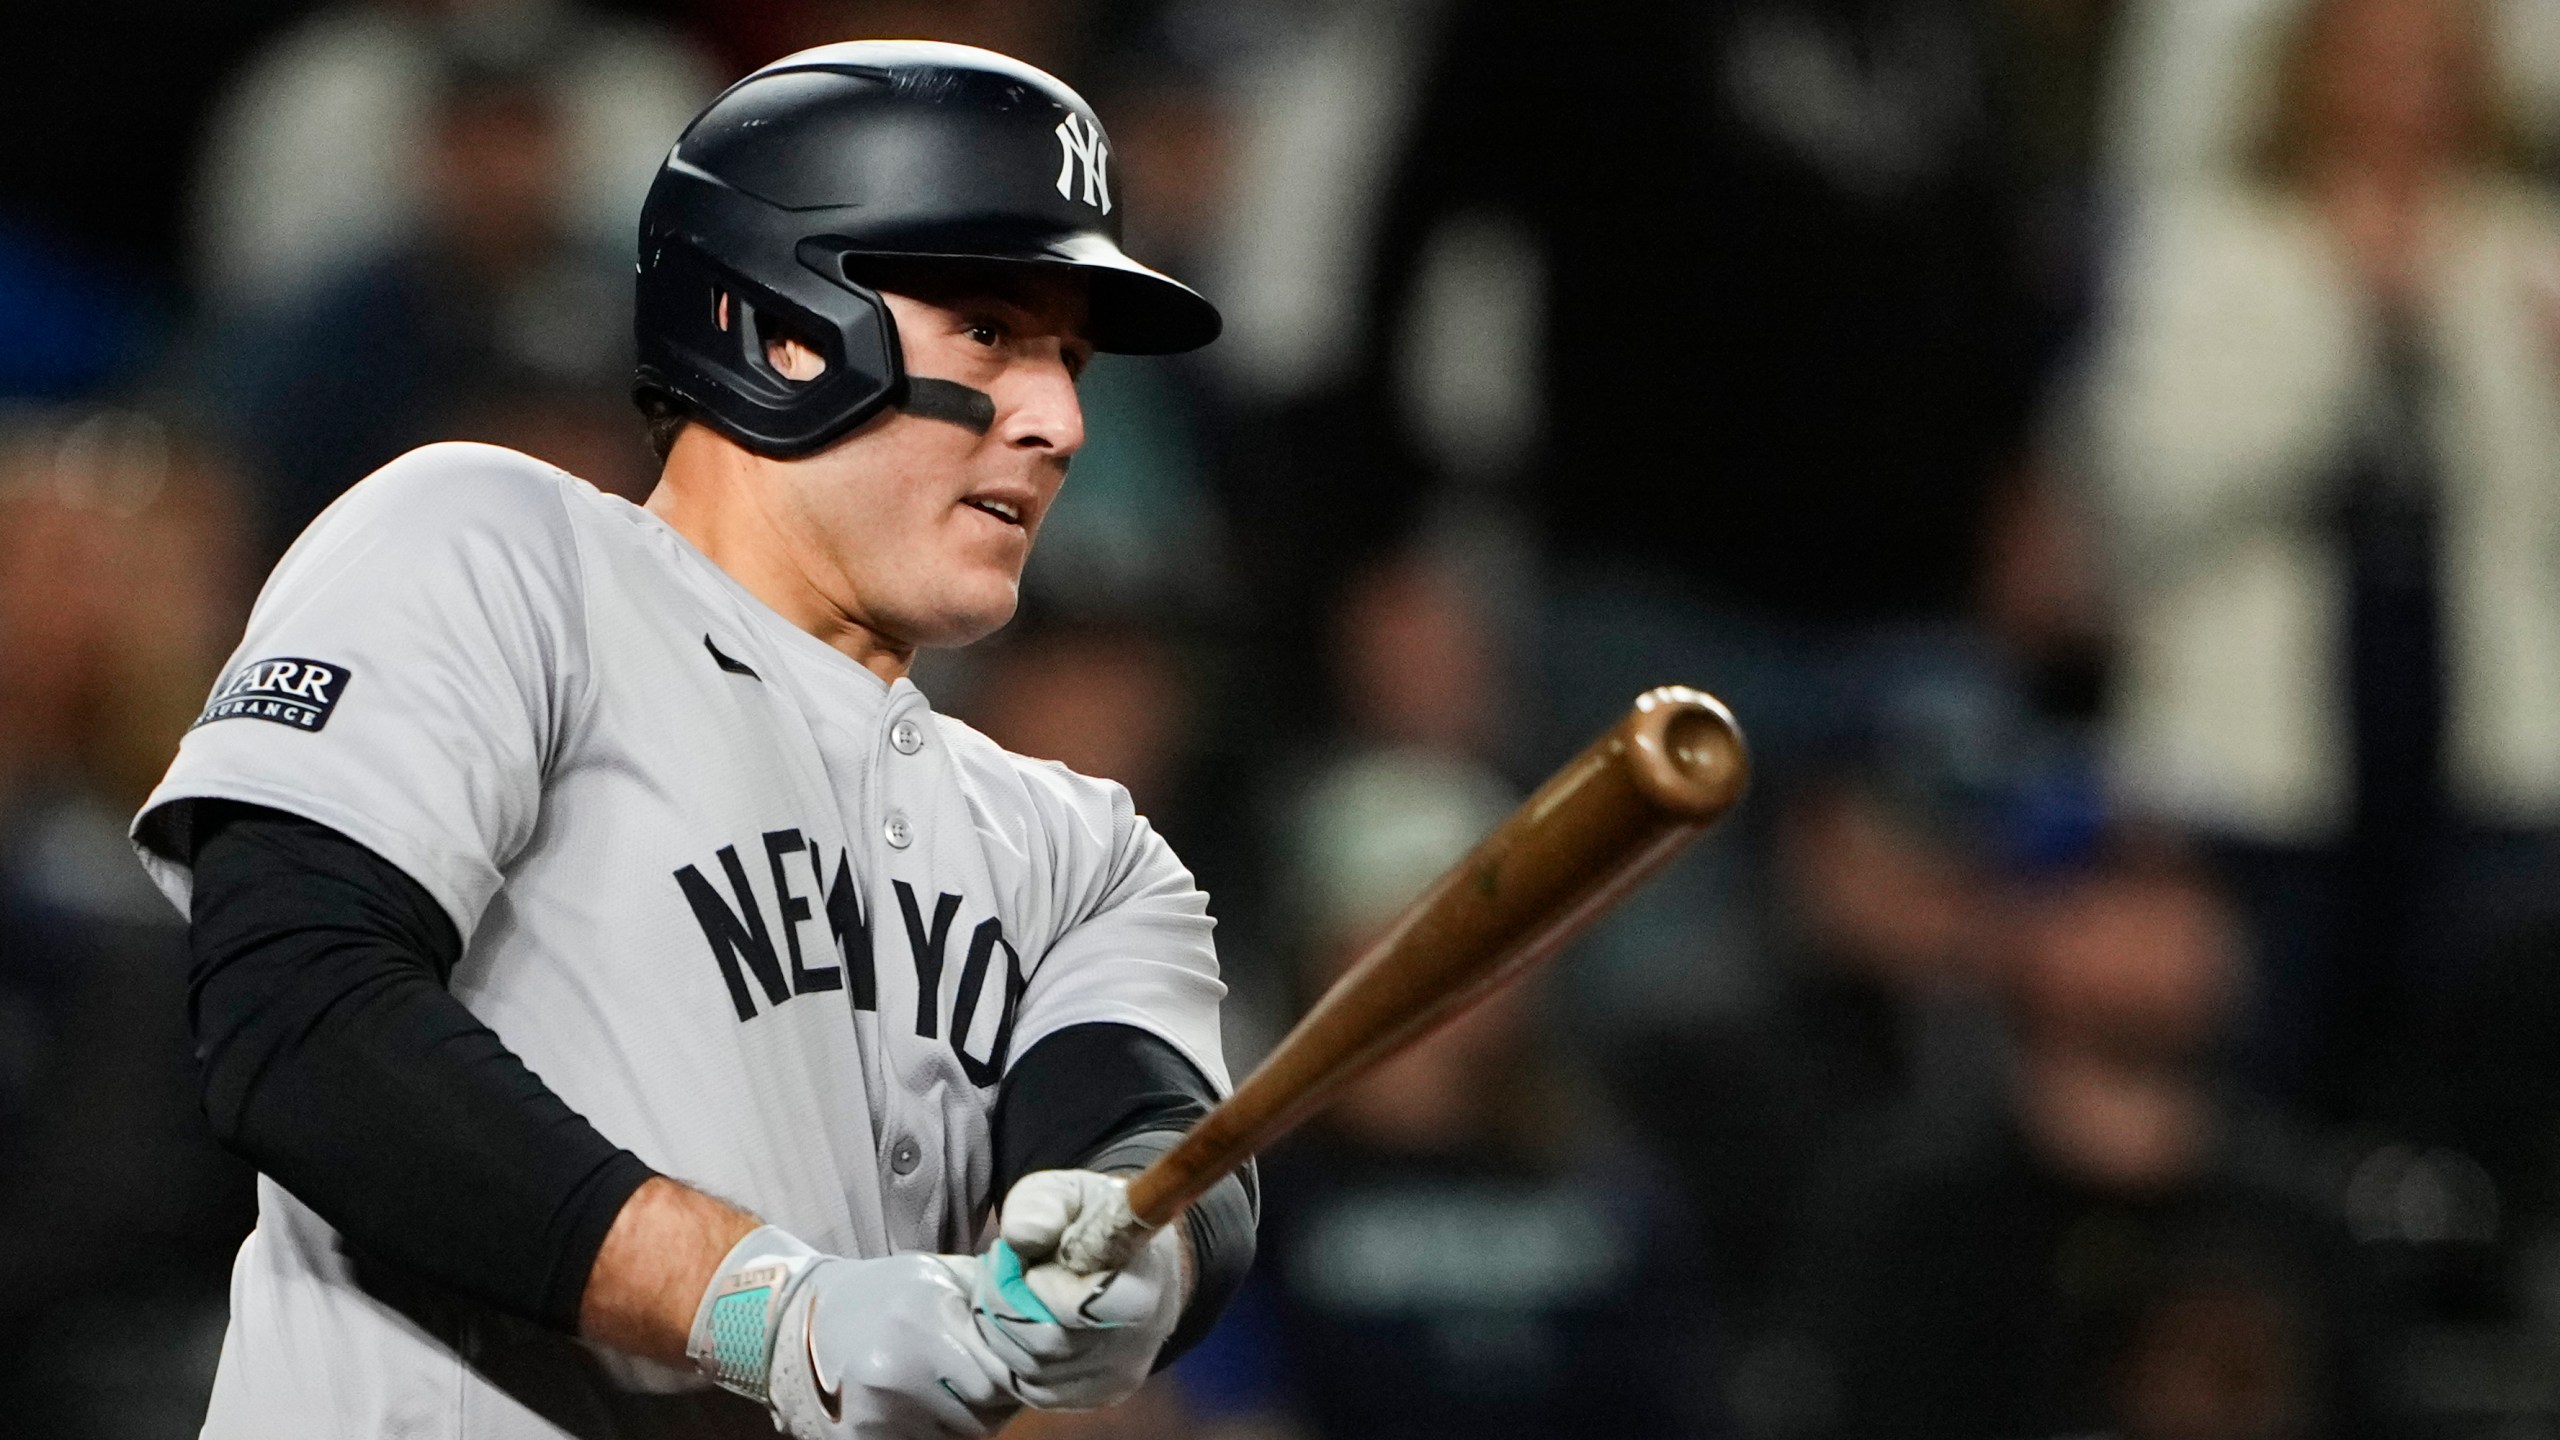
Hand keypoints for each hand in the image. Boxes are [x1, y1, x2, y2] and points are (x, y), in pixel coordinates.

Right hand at [689, 1227, 1014, 1438]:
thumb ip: (988, 1290)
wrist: (804, 1316)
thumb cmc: (884, 1293)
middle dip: (994, 1403)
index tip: (1016, 1367)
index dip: (1015, 1376)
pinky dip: (934, 1434)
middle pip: (983, 1414)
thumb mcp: (934, 1274)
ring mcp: (877, 1409)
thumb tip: (1045, 1303)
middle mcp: (900, 1368)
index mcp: (925, 1320)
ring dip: (967, 1421)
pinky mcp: (859, 1437)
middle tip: (988, 1384)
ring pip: (958, 1437)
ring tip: (952, 1391)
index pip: (1000, 1376)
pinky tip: (926, 1407)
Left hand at [968, 1170, 1184, 1409]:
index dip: (1051, 1289)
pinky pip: (1032, 1389)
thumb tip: (1020, 1236)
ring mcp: (1119, 1374)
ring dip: (1002, 1329)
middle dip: (1009, 1304)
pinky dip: (1011, 1356)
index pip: (1101, 1305)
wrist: (1130, 1259)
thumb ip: (1043, 1204)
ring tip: (1010, 1291)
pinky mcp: (1096, 1395)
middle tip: (1003, 1271)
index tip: (1034, 1265)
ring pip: (1034, 1369)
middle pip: (1052, 1342)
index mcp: (1148, 1277)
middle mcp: (1142, 1337)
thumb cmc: (1095, 1219)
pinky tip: (1018, 1321)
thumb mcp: (1069, 1192)